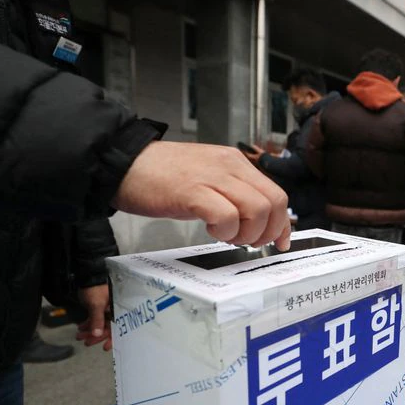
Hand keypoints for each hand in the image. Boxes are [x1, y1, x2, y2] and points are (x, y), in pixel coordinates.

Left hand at [75, 284, 111, 350]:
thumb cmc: (95, 290)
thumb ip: (97, 319)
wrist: (86, 278)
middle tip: (86, 342)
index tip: (106, 347)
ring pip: (98, 325)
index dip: (111, 338)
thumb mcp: (96, 305)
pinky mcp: (97, 309)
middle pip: (106, 328)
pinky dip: (87, 324)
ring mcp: (105, 311)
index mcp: (117, 310)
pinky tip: (80, 328)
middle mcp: (113, 312)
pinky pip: (94, 320)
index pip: (116, 327)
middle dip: (96, 336)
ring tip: (79, 336)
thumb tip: (97, 334)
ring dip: (89, 331)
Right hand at [112, 142, 290, 249]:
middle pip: (273, 202)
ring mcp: (212, 177)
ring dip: (246, 233)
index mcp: (235, 162)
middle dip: (267, 231)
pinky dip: (224, 230)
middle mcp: (229, 166)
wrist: (121, 162)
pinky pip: (226, 215)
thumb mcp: (207, 179)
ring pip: (256, 209)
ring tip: (225, 235)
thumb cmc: (161, 175)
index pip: (276, 194)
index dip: (282, 223)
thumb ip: (232, 194)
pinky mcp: (192, 192)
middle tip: (247, 242)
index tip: (279, 241)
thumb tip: (256, 220)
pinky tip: (210, 229)